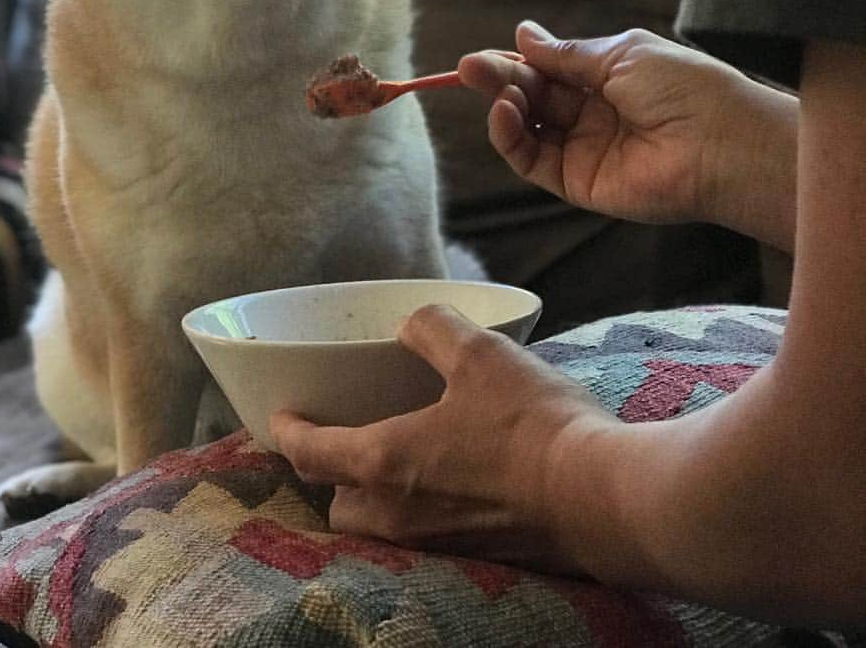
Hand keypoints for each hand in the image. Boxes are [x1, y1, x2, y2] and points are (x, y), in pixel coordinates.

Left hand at [271, 304, 616, 570]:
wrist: (604, 499)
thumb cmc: (532, 426)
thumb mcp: (479, 353)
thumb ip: (432, 330)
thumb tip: (411, 325)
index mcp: (385, 463)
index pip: (311, 453)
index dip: (288, 432)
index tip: (279, 419)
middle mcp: (400, 516)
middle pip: (340, 503)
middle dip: (333, 476)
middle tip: (346, 440)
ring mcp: (439, 546)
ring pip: (382, 527)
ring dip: (376, 497)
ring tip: (400, 459)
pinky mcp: (479, 559)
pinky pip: (426, 539)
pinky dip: (421, 510)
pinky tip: (455, 479)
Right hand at [458, 22, 797, 250]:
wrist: (720, 144)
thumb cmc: (683, 88)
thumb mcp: (620, 54)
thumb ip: (566, 53)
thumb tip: (523, 33)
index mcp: (607, 79)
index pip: (549, 70)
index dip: (517, 61)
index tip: (486, 53)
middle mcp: (592, 115)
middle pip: (533, 96)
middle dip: (500, 79)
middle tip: (468, 67)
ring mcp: (583, 149)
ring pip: (527, 128)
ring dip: (504, 107)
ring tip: (494, 91)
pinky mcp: (576, 183)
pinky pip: (532, 160)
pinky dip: (511, 138)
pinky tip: (505, 114)